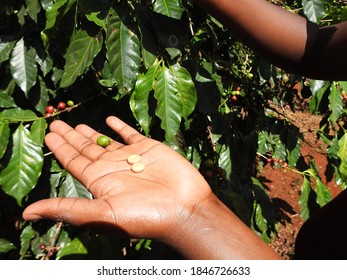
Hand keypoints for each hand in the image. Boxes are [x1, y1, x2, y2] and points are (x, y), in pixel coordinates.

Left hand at [23, 116, 280, 258]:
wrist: (184, 208)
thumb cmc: (146, 215)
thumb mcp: (102, 214)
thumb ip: (67, 209)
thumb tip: (28, 212)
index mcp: (99, 182)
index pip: (73, 162)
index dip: (60, 149)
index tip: (48, 134)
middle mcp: (112, 168)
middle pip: (85, 149)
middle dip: (69, 137)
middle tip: (54, 122)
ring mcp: (130, 157)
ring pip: (105, 141)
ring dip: (89, 132)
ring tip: (74, 123)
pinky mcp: (148, 148)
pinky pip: (130, 134)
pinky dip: (120, 127)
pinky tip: (109, 120)